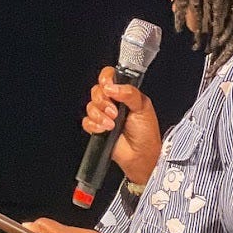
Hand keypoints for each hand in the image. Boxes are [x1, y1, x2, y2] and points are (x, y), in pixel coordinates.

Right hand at [84, 66, 162, 184]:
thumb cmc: (146, 133)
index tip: (109, 88)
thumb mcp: (143, 107)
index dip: (106, 79)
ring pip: (90, 106)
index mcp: (125, 93)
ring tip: (112, 124)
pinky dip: (94, 126)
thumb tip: (112, 87)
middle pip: (96, 91)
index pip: (110, 77)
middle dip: (103, 102)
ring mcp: (104, 115)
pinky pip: (86, 121)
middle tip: (115, 112)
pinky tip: (105, 130)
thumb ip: (129, 93)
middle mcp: (113, 102)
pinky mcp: (97, 128)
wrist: (140, 155)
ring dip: (100, 115)